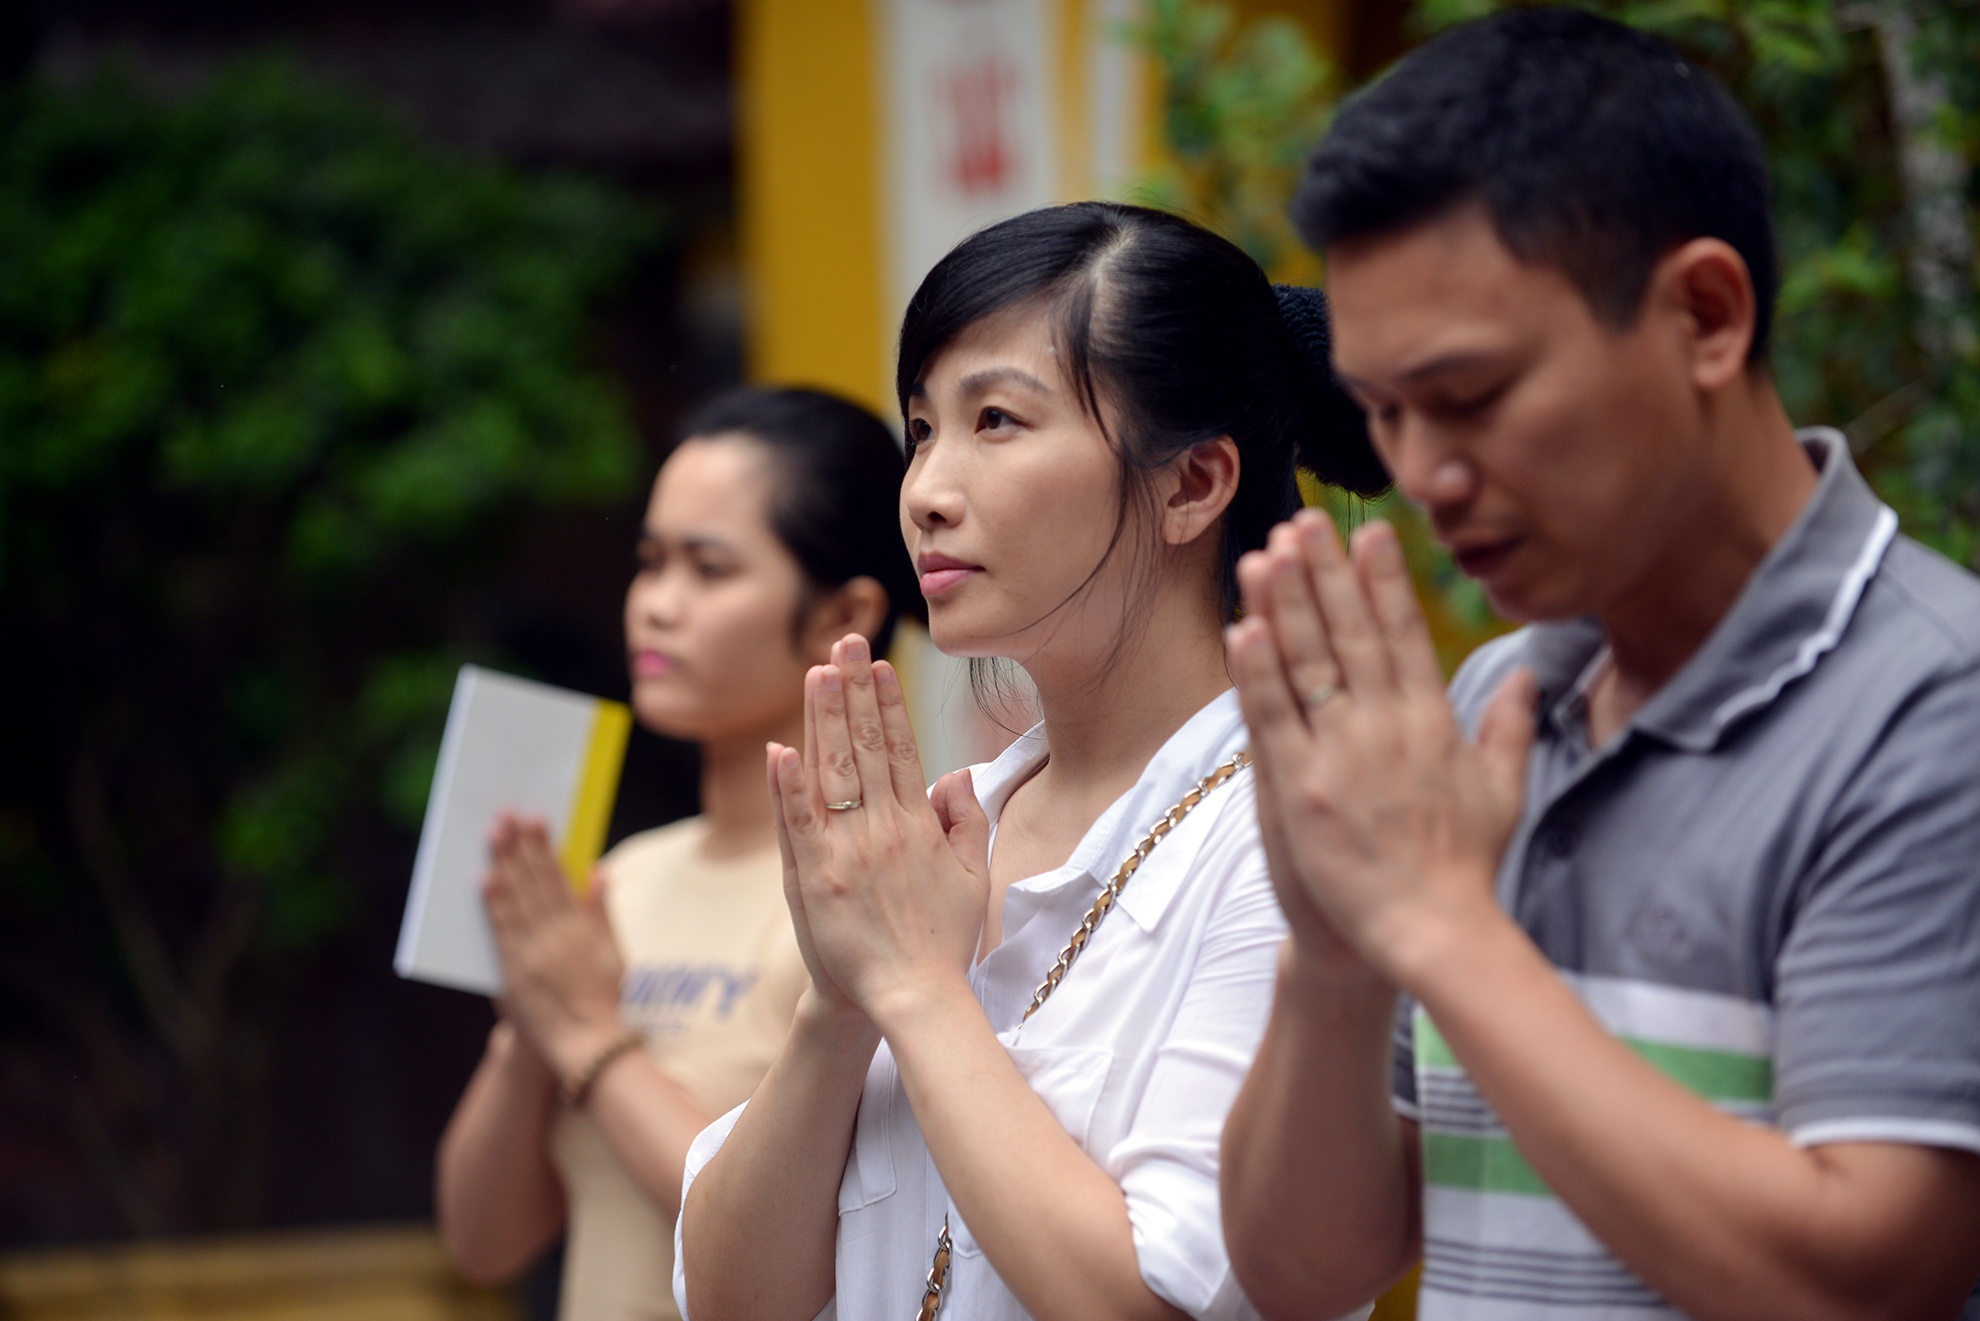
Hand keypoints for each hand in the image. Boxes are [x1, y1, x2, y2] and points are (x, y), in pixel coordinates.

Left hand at [482, 814, 627, 1082]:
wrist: (588, 1047)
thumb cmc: (604, 1001)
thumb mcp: (615, 953)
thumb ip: (603, 912)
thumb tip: (599, 871)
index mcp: (581, 928)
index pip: (558, 877)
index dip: (545, 847)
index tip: (536, 820)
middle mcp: (556, 934)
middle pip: (533, 881)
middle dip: (519, 845)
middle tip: (507, 815)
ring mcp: (533, 952)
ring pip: (516, 899)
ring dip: (503, 863)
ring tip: (493, 835)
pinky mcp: (514, 971)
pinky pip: (501, 930)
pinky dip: (492, 903)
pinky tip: (484, 878)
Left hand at [769, 634, 990, 1030]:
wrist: (912, 998)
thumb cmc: (942, 941)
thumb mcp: (971, 877)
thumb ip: (965, 822)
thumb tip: (955, 775)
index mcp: (918, 826)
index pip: (899, 749)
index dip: (886, 704)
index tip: (876, 665)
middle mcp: (883, 830)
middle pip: (864, 746)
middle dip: (852, 690)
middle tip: (842, 641)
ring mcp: (847, 852)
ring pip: (832, 772)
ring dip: (822, 718)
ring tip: (815, 671)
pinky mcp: (814, 879)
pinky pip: (800, 823)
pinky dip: (787, 786)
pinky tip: (779, 748)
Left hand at [1226, 511, 1535, 981]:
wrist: (1435, 931)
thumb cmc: (1465, 867)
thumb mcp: (1503, 791)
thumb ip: (1509, 728)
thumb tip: (1531, 677)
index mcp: (1433, 722)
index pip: (1406, 634)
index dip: (1385, 580)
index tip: (1371, 531)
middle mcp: (1389, 727)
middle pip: (1353, 633)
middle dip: (1327, 572)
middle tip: (1307, 519)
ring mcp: (1344, 755)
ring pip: (1310, 663)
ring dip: (1286, 604)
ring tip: (1268, 552)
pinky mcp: (1303, 788)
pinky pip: (1276, 719)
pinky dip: (1258, 673)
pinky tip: (1244, 629)